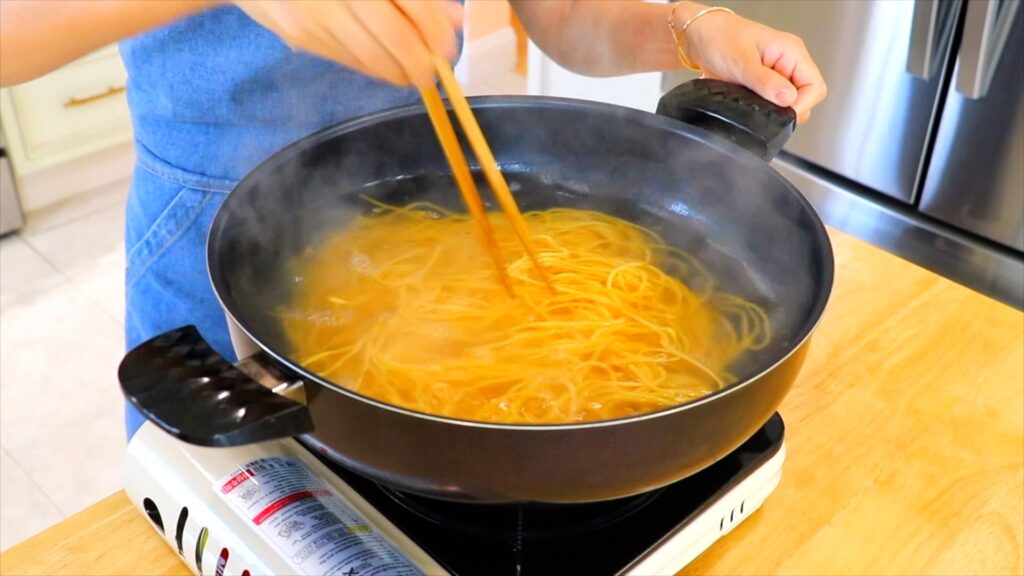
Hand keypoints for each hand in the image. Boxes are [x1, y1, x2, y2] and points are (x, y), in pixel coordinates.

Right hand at [235, 0, 462, 87]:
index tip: (447, 53)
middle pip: (395, 38)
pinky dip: (372, 68)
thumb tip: (456, 20)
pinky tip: (383, 65)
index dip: (436, 35)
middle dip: (420, 65)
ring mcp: (316, 15)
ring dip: (398, 72)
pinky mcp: (299, 35)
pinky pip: (348, 60)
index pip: (414, 6)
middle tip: (432, 76)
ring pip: (371, 57)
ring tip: (411, 73)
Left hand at [678, 5, 825, 123]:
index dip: (802, 105)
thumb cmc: (719, 37)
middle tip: (763, 113)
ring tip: (751, 104)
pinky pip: (770, 104)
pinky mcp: (761, 86)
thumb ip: (765, 81)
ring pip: (786, 104)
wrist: (698, 36)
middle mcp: (787, 65)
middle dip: (786, 110)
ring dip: (772, 111)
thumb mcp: (741, 62)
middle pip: (804, 99)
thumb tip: (788, 99)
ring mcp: (775, 76)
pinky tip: (747, 105)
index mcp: (791, 53)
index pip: (814, 87)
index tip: (783, 116)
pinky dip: (761, 110)